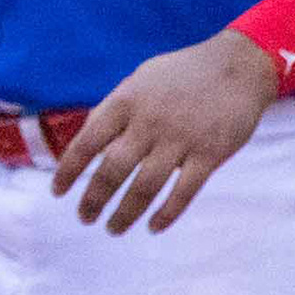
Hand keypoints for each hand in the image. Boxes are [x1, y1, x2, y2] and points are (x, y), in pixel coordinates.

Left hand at [52, 30, 279, 233]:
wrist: (237, 66)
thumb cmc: (180, 75)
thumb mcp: (138, 81)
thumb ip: (113, 111)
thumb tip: (87, 143)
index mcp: (125, 102)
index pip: (87, 142)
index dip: (69, 170)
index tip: (58, 192)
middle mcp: (149, 122)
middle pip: (112, 170)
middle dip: (94, 199)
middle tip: (84, 218)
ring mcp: (181, 139)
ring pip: (145, 186)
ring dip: (125, 213)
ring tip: (112, 229)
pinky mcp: (211, 154)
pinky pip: (184, 192)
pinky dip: (167, 213)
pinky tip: (153, 227)